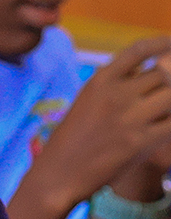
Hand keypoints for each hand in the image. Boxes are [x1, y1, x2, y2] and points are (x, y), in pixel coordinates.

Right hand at [22, 36, 170, 210]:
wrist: (58, 175)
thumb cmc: (72, 140)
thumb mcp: (87, 102)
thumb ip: (116, 86)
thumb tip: (149, 74)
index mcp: (100, 81)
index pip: (140, 51)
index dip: (163, 43)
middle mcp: (116, 94)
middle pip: (163, 73)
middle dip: (169, 81)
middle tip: (161, 95)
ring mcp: (129, 117)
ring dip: (170, 102)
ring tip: (162, 112)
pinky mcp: (141, 141)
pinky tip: (165, 128)